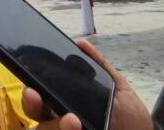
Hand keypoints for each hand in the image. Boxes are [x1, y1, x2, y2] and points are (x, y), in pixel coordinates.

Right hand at [21, 40, 152, 129]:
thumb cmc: (132, 121)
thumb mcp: (118, 90)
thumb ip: (101, 67)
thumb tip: (81, 43)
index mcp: (67, 103)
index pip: (43, 95)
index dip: (33, 90)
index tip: (31, 86)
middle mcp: (61, 120)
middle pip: (35, 113)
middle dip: (31, 104)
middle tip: (34, 96)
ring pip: (42, 129)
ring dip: (54, 125)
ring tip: (73, 121)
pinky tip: (75, 127)